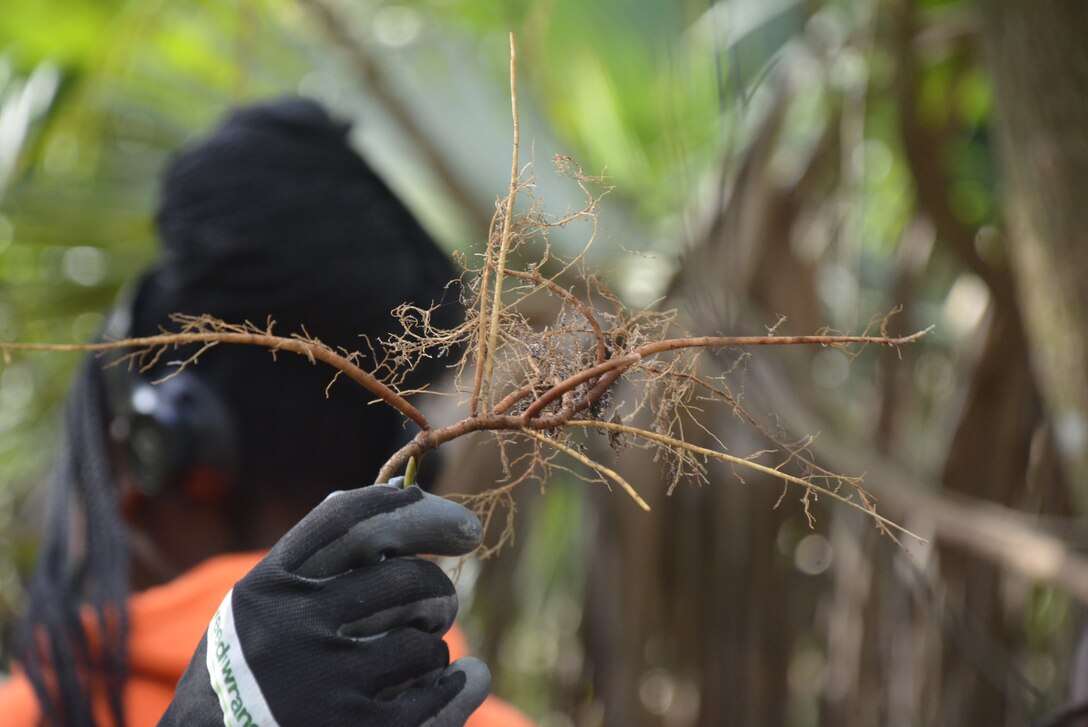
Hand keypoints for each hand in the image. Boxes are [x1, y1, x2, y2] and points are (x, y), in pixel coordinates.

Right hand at [161, 483, 489, 725]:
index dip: (414, 509)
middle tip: (440, 599)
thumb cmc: (252, 668)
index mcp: (268, 587)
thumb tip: (399, 491)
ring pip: (423, 640)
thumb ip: (318, 555)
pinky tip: (464, 677)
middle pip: (403, 578)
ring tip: (421, 652)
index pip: (351, 521)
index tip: (455, 518)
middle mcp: (291, 628)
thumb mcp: (260, 604)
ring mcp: (323, 684)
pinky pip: (437, 693)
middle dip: (435, 585)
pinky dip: (461, 682)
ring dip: (434, 643)